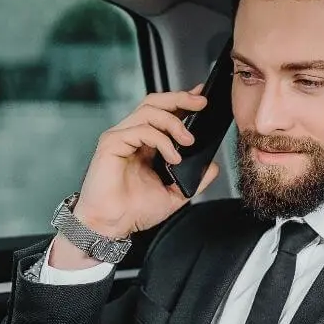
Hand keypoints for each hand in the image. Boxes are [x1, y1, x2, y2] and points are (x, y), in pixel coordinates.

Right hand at [75, 85, 221, 237]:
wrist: (112, 225)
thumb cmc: (133, 210)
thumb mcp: (174, 194)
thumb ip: (194, 180)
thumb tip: (212, 167)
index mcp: (144, 143)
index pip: (163, 112)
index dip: (182, 101)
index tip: (202, 99)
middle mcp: (131, 135)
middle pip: (155, 102)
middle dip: (180, 98)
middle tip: (201, 104)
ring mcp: (120, 137)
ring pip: (149, 111)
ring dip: (174, 122)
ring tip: (188, 141)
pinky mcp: (111, 143)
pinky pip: (140, 130)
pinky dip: (161, 140)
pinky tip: (173, 156)